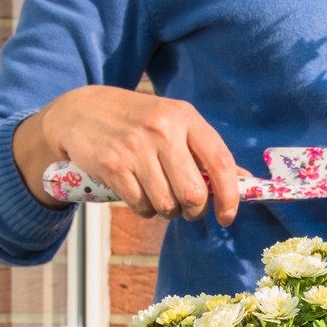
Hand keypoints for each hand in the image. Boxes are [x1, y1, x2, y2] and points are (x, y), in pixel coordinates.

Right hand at [14, 86, 245, 225]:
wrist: (81, 110)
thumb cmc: (138, 121)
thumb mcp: (175, 123)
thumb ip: (207, 152)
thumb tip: (245, 181)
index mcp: (185, 117)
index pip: (220, 163)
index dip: (230, 197)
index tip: (227, 216)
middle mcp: (162, 130)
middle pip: (193, 193)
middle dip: (194, 210)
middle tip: (188, 208)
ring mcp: (135, 147)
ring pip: (166, 204)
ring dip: (167, 210)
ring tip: (159, 195)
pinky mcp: (112, 165)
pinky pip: (141, 206)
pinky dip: (144, 209)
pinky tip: (139, 193)